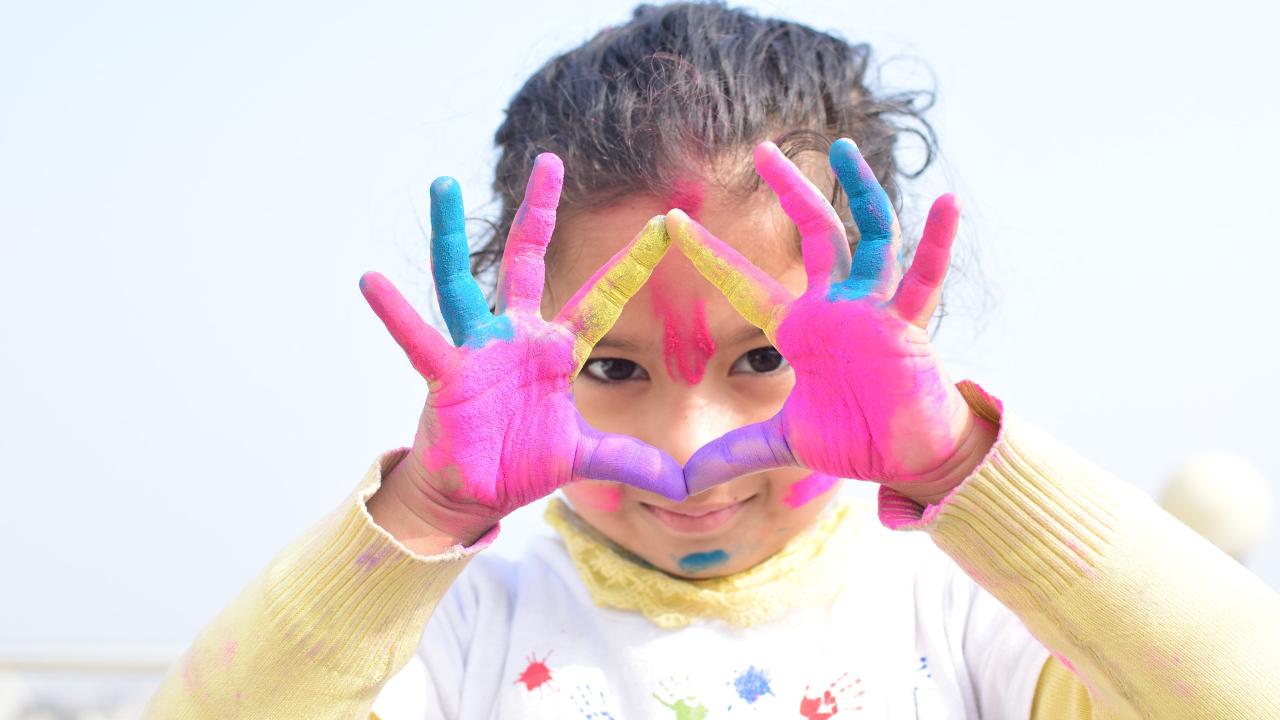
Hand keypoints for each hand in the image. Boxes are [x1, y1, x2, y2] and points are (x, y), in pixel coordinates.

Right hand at [362, 154, 685, 549]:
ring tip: (443, 183)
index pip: (602, 297)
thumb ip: (629, 460)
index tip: (664, 221)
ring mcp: (477, 349)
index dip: (632, 263)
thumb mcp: (584, 459)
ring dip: (451, 234)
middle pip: (528, 260)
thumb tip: (682, 484)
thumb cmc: (523, 463)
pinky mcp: (446, 373)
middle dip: (538, 212)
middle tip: (549, 160)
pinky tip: (372, 280)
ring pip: (461, 280)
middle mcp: (516, 335)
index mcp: (556, 349)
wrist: (474, 492)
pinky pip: (418, 339)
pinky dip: (395, 312)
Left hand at [667, 140, 995, 506]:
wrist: (907, 459)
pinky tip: (946, 202)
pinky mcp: (909, 327)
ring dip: (861, 191)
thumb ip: (734, 454)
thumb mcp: (781, 444)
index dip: (712, 254)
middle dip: (790, 191)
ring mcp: (876, 310)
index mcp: (800, 328)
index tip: (673, 219)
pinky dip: (936, 242)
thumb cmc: (852, 439)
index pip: (746, 284)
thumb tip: (682, 481)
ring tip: (844, 146)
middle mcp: (837, 307)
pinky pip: (924, 279)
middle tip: (762, 149)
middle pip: (814, 232)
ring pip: (871, 236)